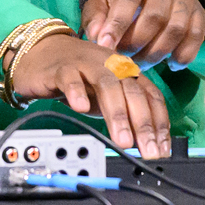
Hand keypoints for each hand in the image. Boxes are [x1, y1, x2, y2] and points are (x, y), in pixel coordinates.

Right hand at [9, 33, 170, 155]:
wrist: (43, 53)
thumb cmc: (80, 78)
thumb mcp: (108, 97)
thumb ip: (127, 114)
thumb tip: (146, 144)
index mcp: (127, 72)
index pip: (151, 97)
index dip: (159, 124)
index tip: (162, 150)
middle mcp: (111, 65)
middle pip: (133, 92)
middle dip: (143, 124)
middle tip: (147, 150)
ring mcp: (87, 64)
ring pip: (107, 85)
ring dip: (118, 114)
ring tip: (123, 140)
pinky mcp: (61, 67)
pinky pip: (70, 78)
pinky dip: (77, 92)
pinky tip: (81, 108)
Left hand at [81, 0, 204, 67]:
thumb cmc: (119, 1)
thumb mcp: (101, 4)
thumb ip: (95, 19)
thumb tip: (98, 37)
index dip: (117, 24)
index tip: (106, 47)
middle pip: (155, 16)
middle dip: (136, 43)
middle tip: (124, 58)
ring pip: (176, 29)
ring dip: (156, 53)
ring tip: (141, 62)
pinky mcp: (200, 13)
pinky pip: (196, 37)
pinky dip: (183, 55)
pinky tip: (169, 64)